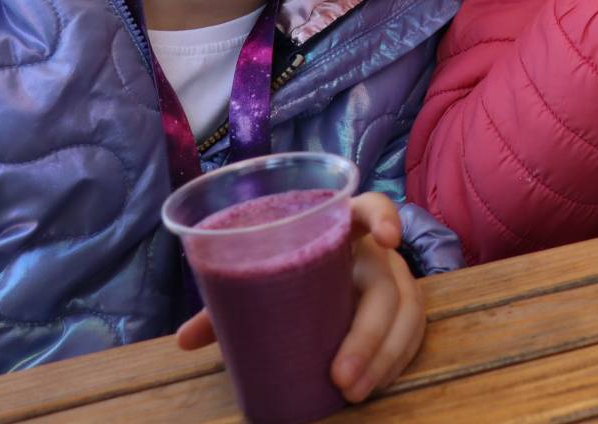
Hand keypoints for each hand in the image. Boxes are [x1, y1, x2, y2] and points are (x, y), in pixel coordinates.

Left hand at [176, 192, 425, 401]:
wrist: (327, 277)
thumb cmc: (292, 273)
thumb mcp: (265, 280)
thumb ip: (230, 302)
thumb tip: (185, 340)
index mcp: (345, 229)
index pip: (373, 206)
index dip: (384, 217)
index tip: (385, 239)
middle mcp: (378, 253)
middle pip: (388, 285)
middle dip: (368, 335)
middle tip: (340, 377)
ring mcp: (398, 281)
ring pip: (408, 316)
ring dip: (384, 358)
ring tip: (353, 392)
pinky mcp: (406, 310)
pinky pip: (412, 336)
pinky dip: (395, 363)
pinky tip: (374, 386)